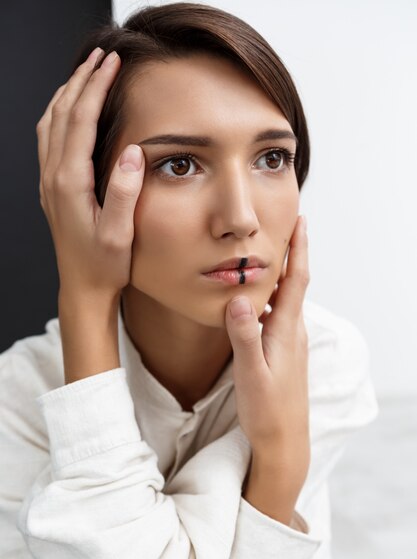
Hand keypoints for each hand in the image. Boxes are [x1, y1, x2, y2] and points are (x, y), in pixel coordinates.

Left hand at [36, 47, 144, 302]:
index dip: (96, 87)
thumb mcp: (119, 234)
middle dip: (81, 80)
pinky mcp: (52, 189)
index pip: (80, 121)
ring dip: (67, 94)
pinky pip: (48, 140)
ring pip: (50, 124)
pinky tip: (69, 112)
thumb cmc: (103, 265)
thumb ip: (123, 192)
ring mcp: (49, 182)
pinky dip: (58, 115)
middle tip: (102, 56)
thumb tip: (131, 152)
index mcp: (70, 183)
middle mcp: (54, 178)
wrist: (82, 287)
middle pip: (62, 114)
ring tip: (86, 73)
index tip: (111, 63)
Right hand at [225, 216, 309, 479]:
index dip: (299, 249)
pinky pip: (277, 315)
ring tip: (264, 254)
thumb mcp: (251, 373)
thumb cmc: (267, 410)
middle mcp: (292, 332)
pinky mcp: (282, 353)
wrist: (284, 442)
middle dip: (290, 253)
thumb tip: (238, 297)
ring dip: (279, 275)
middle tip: (281, 226)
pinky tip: (255, 300)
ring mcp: (289, 343)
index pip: (297, 280)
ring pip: (285, 299)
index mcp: (286, 331)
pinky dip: (270, 298)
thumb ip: (244, 336)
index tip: (301, 220)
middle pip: (294, 283)